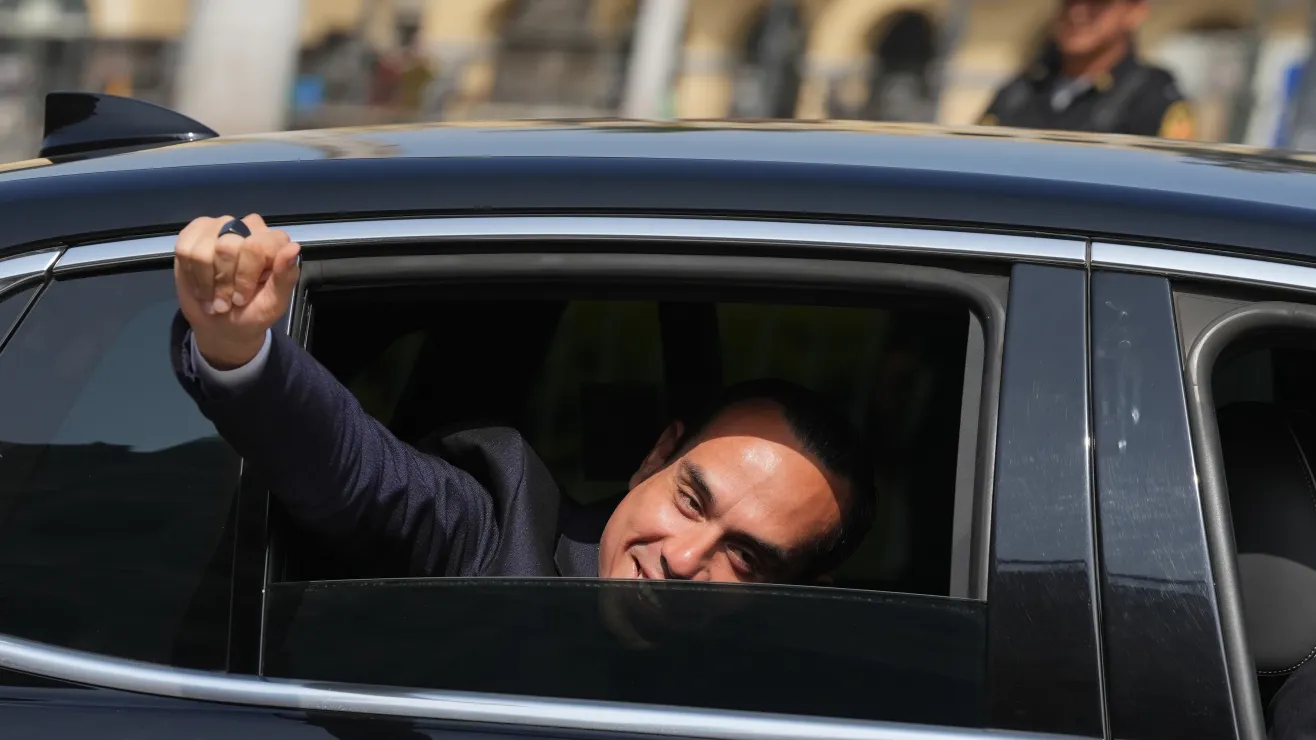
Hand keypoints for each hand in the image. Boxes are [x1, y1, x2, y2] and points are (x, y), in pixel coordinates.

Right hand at [174, 214, 300, 368]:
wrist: (222, 325)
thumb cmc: (252, 312)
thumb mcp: (274, 302)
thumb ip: (285, 276)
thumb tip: (293, 248)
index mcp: (273, 242)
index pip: (256, 246)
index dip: (244, 276)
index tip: (242, 298)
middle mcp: (248, 227)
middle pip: (227, 246)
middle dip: (223, 281)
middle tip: (226, 301)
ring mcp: (220, 226)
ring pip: (203, 249)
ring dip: (206, 281)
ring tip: (213, 296)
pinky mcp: (194, 232)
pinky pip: (184, 248)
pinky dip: (189, 274)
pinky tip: (200, 284)